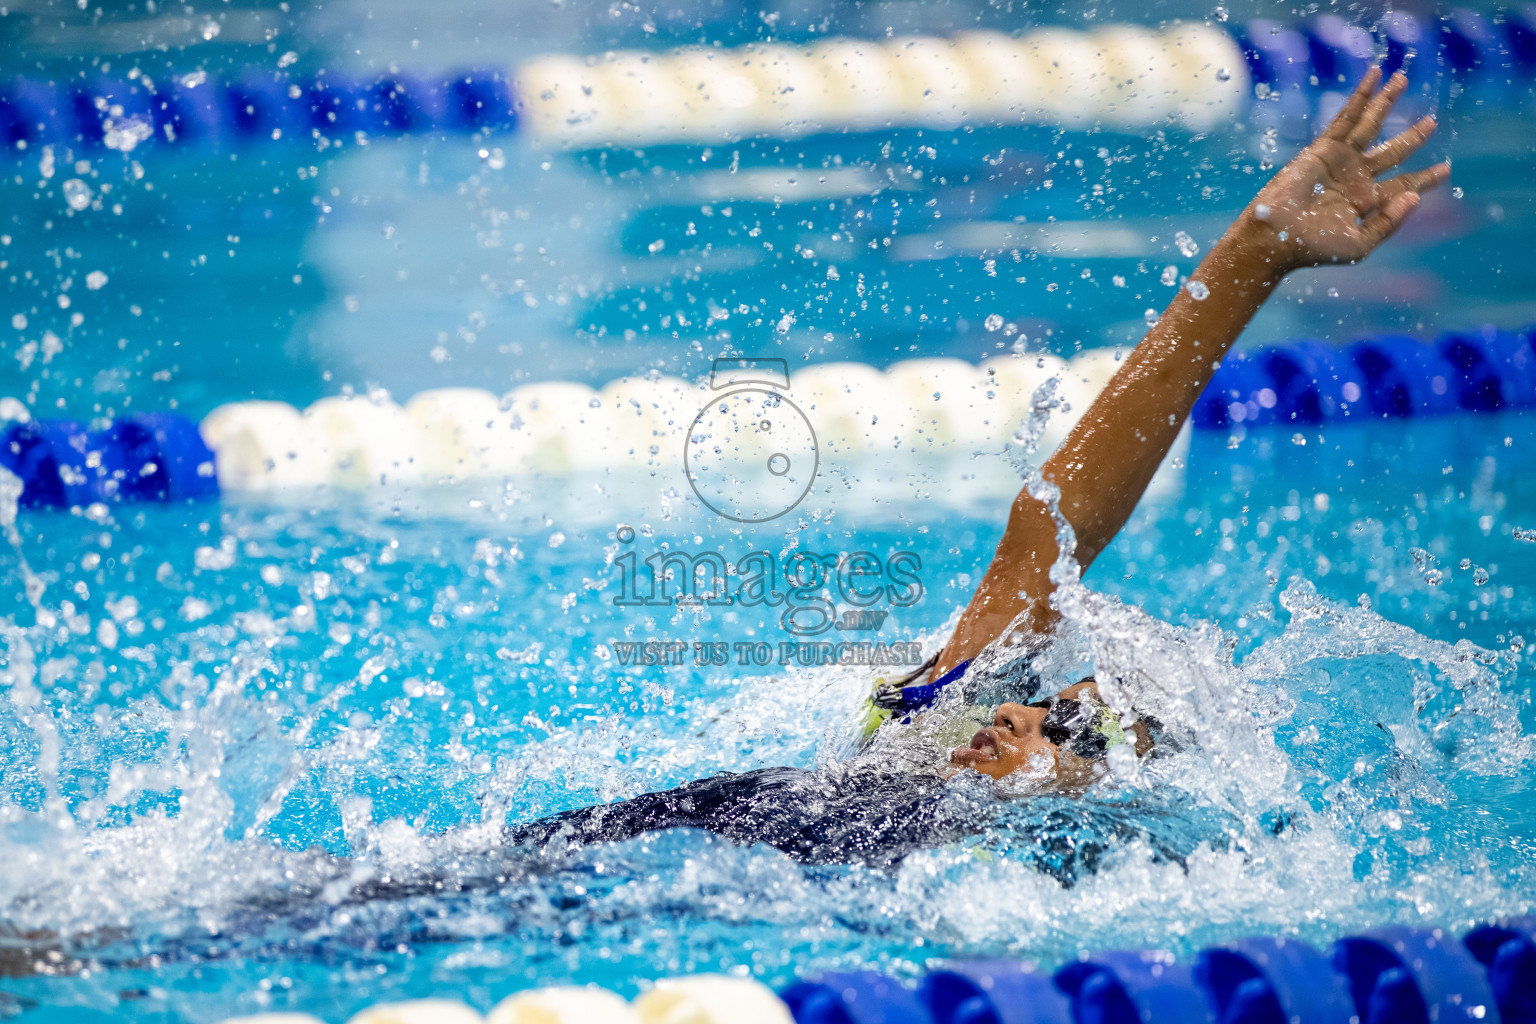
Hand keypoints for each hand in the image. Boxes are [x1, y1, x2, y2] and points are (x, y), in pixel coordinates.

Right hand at [1244, 68, 1449, 271]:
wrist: (1275, 238)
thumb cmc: (1313, 249)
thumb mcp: (1360, 244)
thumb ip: (1389, 223)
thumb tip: (1414, 196)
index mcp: (1366, 202)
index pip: (1403, 184)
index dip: (1425, 179)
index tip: (1445, 170)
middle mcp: (1356, 178)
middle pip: (1393, 151)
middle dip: (1413, 136)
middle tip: (1431, 121)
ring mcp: (1340, 160)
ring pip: (1371, 125)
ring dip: (1387, 102)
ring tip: (1403, 78)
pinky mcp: (1324, 148)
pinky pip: (1347, 116)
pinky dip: (1361, 95)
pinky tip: (1375, 75)